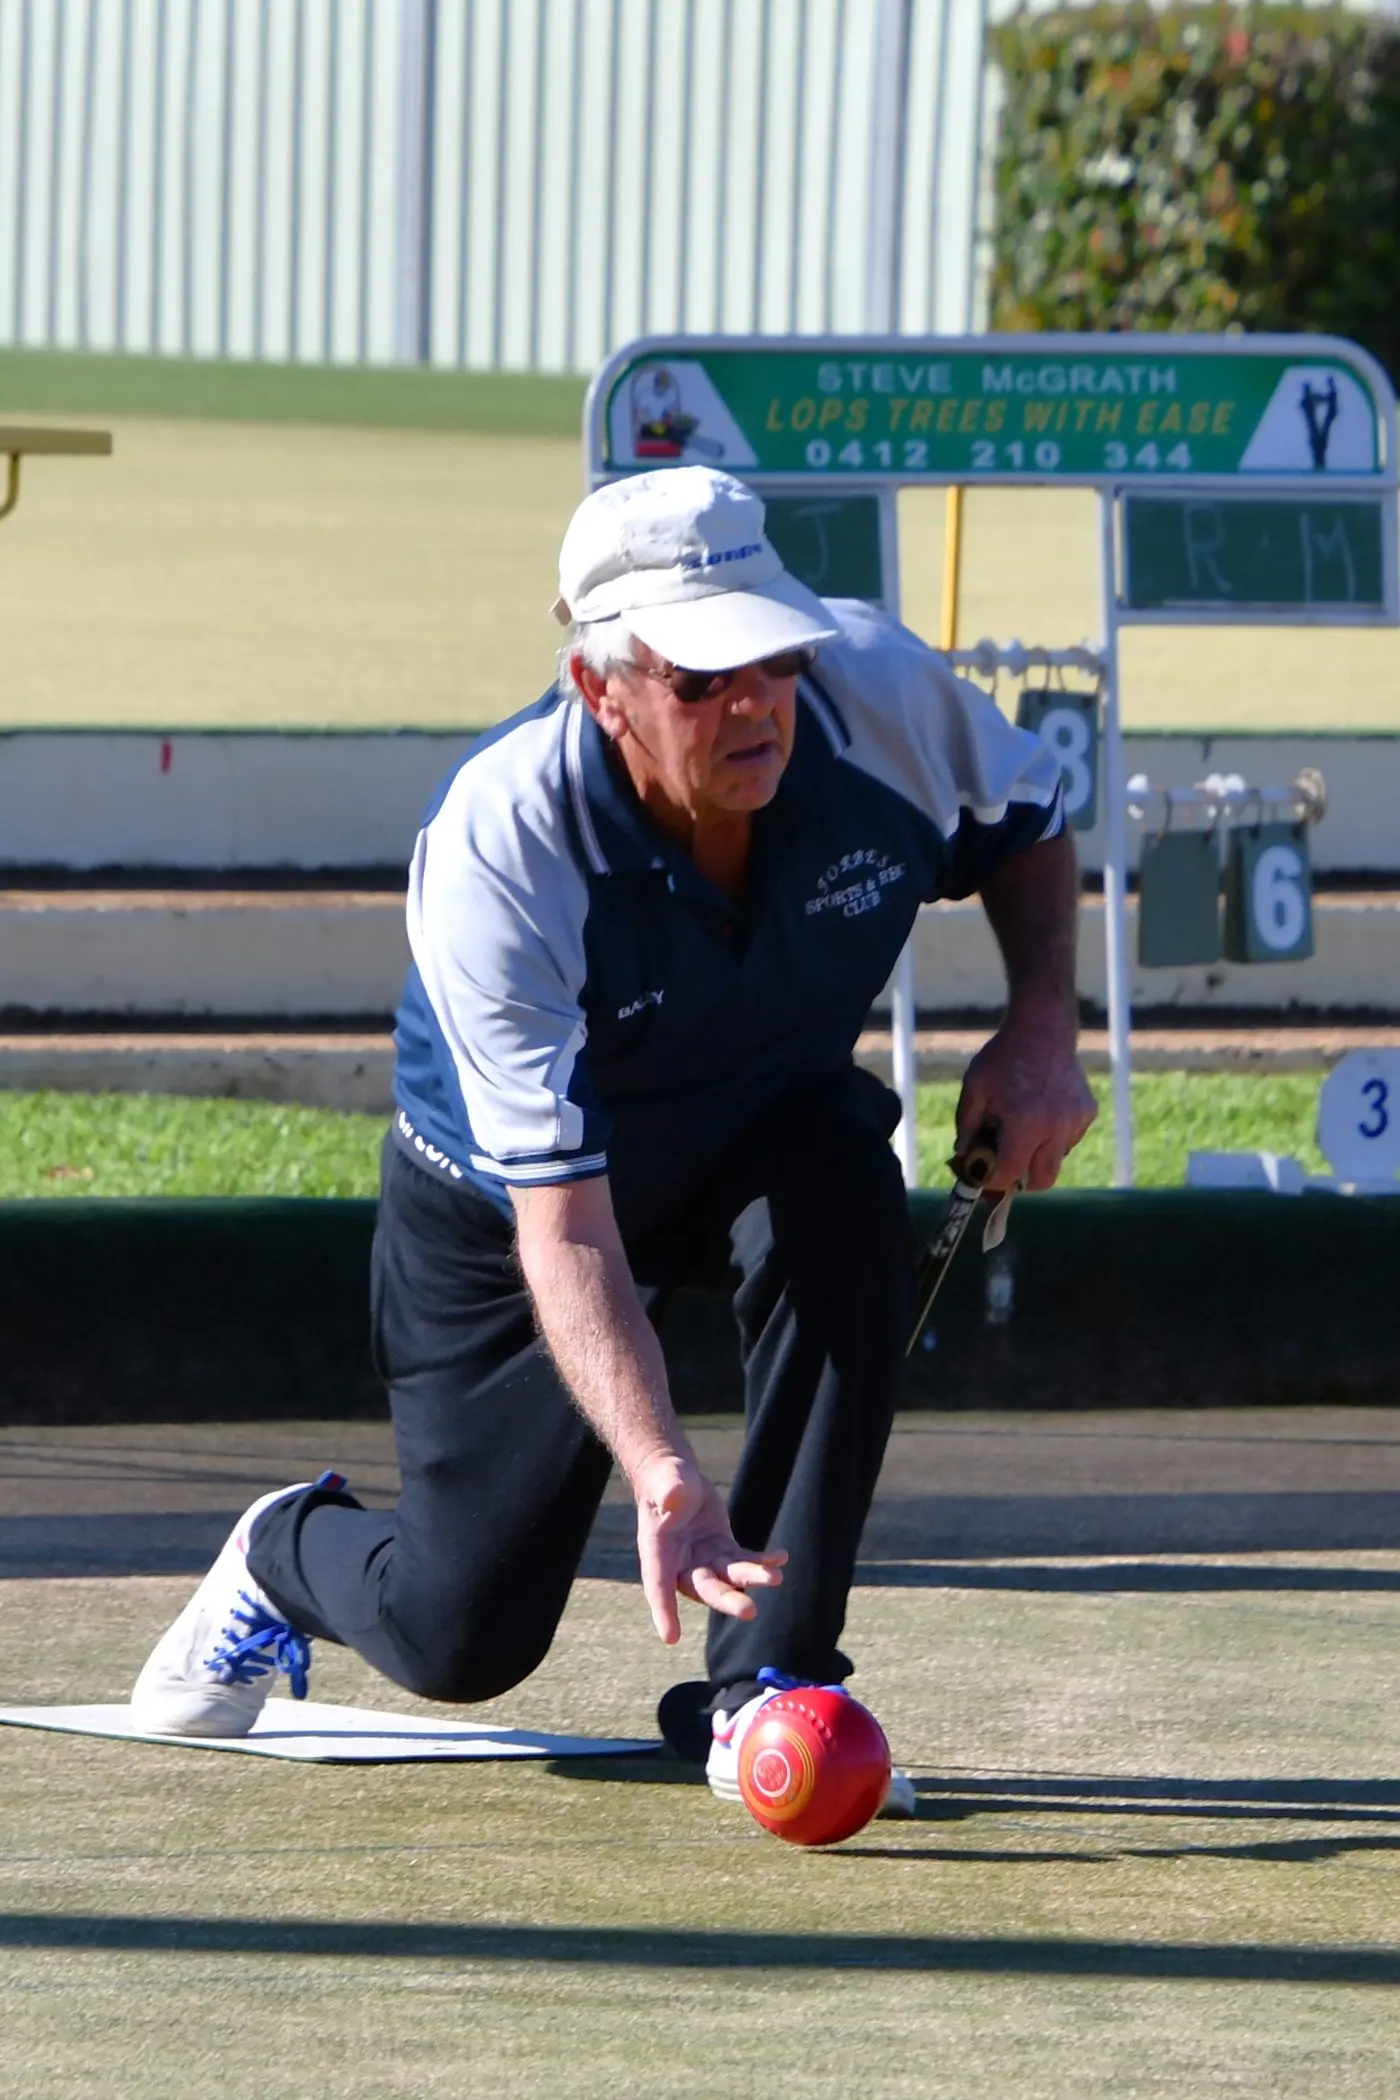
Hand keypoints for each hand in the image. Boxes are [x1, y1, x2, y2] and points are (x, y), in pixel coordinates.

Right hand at [632, 1452, 786, 1644]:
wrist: (676, 1479)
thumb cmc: (663, 1481)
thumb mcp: (664, 1481)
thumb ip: (668, 1490)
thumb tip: (673, 1497)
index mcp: (657, 1551)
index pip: (657, 1585)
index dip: (663, 1610)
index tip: (671, 1637)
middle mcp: (681, 1563)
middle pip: (704, 1588)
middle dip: (726, 1599)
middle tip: (749, 1611)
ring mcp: (705, 1560)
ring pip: (730, 1576)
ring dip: (752, 1578)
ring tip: (776, 1577)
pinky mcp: (723, 1550)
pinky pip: (744, 1560)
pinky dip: (763, 1561)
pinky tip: (781, 1557)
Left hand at [955, 1010, 1095, 1191]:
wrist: (1042, 1027)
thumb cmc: (1003, 1057)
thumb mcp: (974, 1089)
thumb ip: (967, 1129)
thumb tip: (965, 1158)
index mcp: (1025, 1123)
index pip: (1010, 1174)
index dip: (992, 1180)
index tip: (981, 1175)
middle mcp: (1055, 1127)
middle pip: (1043, 1181)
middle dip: (1021, 1182)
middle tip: (1005, 1168)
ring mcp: (1075, 1120)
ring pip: (1057, 1160)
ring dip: (1037, 1156)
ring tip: (1022, 1128)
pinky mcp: (1087, 1112)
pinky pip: (1069, 1139)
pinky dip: (1053, 1137)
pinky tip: (1040, 1111)